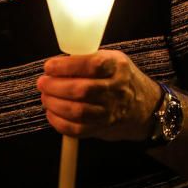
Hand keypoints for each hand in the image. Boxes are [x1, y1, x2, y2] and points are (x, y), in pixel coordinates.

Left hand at [37, 50, 161, 140]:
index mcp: (117, 67)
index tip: (50, 66)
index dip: (66, 66)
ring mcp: (110, 111)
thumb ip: (88, 58)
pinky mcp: (103, 128)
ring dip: (54, 104)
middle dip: (55, 87)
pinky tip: (52, 113)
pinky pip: (77, 129)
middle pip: (82, 90)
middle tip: (43, 83)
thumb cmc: (120, 78)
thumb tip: (58, 62)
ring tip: (46, 96)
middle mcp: (116, 89)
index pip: (91, 65)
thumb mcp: (112, 59)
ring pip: (77, 111)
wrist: (144, 106)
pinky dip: (59, 122)